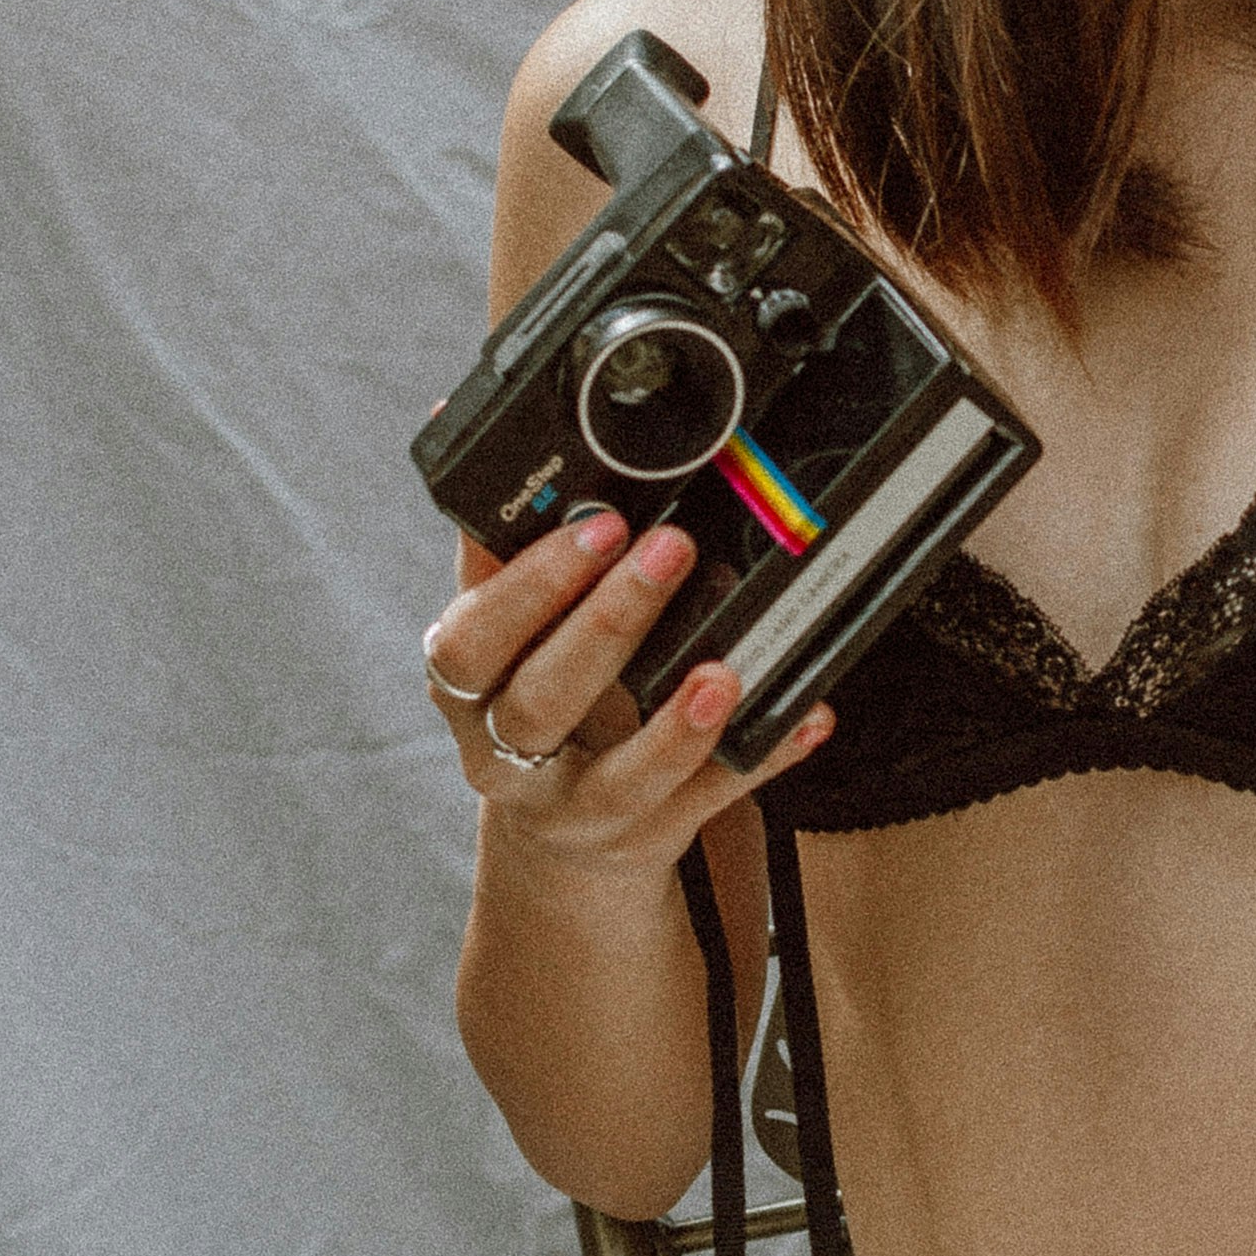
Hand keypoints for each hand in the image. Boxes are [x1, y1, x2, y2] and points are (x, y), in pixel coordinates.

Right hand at [421, 510, 826, 876]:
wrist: (562, 838)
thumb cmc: (534, 699)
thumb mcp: (505, 631)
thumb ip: (500, 545)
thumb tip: (452, 415)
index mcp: (466, 687)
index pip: (474, 639)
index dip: (531, 586)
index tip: (599, 525)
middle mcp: (505, 756)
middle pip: (541, 701)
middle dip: (607, 625)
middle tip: (671, 550)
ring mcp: (575, 810)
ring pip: (618, 780)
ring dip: (675, 726)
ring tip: (725, 670)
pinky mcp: (643, 841)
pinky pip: (708, 804)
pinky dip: (757, 758)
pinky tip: (803, 718)